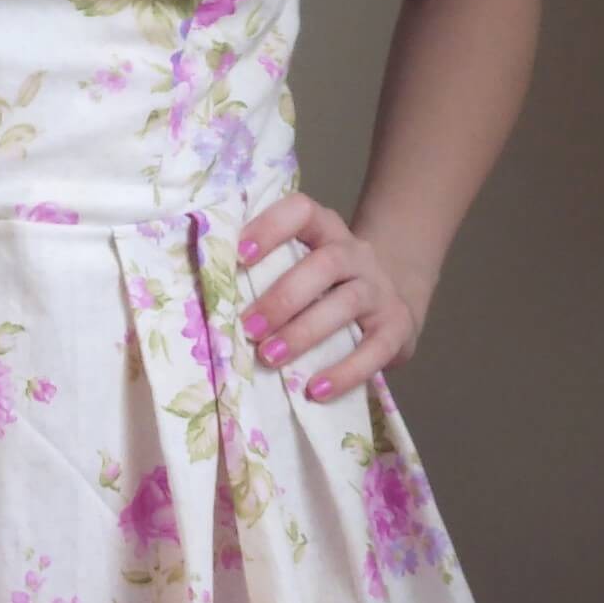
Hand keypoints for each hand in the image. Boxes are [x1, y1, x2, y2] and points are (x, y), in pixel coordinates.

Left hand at [233, 193, 434, 399]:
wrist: (388, 304)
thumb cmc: (322, 289)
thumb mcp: (298, 268)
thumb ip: (263, 272)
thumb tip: (206, 298)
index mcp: (325, 231)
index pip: (302, 211)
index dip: (271, 228)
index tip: (239, 256)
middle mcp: (356, 254)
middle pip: (325, 264)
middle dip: (282, 297)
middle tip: (248, 328)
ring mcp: (379, 289)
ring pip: (347, 302)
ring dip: (304, 332)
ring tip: (270, 358)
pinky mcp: (397, 327)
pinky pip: (375, 349)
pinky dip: (345, 372)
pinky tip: (314, 390)